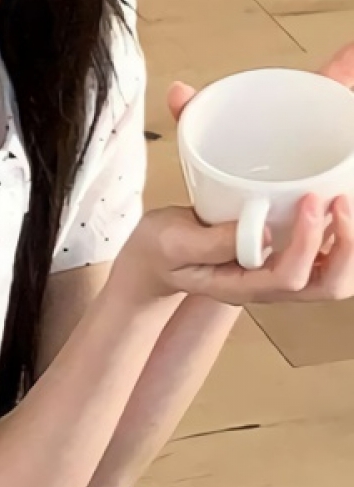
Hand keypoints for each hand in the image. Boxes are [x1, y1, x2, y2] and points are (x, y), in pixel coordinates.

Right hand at [113, 44, 353, 305]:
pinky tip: (334, 207)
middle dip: (346, 247)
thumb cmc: (161, 250)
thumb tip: (262, 230)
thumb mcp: (173, 244)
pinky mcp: (282, 257)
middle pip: (328, 286)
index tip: (309, 200)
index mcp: (241, 286)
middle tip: (340, 203)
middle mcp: (267, 286)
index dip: (308, 241)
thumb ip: (213, 242)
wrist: (153, 257)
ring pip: (336, 276)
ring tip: (343, 202)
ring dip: (350, 243)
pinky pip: (327, 257)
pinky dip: (340, 235)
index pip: (290, 278)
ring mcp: (278, 274)